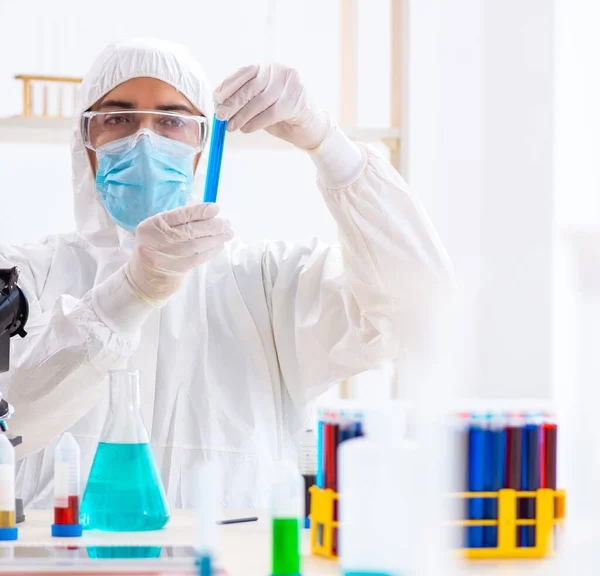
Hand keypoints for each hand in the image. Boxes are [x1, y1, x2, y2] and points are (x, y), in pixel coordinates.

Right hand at [125, 204, 233, 302]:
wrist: (145, 278)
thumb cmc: (156, 247)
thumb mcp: (160, 230)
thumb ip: (179, 220)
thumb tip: (207, 211)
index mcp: (152, 225)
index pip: (180, 215)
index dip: (200, 211)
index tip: (216, 208)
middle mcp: (157, 239)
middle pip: (190, 230)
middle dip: (212, 225)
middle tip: (227, 223)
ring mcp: (166, 256)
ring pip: (197, 245)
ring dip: (216, 238)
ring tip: (228, 233)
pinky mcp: (176, 269)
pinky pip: (198, 258)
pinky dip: (211, 251)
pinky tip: (220, 245)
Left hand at [213, 63, 332, 149]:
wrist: (312, 129)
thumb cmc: (285, 117)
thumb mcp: (262, 105)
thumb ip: (246, 101)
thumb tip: (222, 106)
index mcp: (270, 68)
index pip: (245, 73)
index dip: (228, 85)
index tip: (216, 98)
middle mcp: (280, 72)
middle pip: (250, 87)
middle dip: (232, 103)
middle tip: (220, 116)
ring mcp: (290, 85)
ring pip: (259, 101)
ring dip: (242, 116)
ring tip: (231, 127)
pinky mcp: (295, 101)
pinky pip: (270, 114)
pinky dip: (255, 123)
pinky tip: (246, 129)